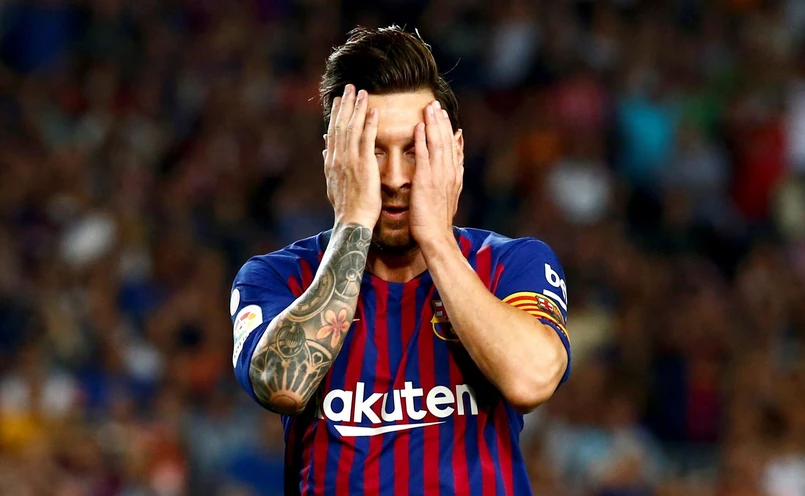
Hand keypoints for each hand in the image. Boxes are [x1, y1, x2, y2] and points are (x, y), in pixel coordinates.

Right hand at [324, 84, 380, 228]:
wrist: (352, 221)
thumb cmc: (347, 206)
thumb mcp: (332, 183)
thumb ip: (329, 163)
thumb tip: (325, 148)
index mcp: (332, 161)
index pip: (333, 132)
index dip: (336, 114)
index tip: (339, 99)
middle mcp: (338, 157)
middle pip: (341, 124)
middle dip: (346, 104)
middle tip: (350, 87)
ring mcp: (350, 160)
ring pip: (352, 128)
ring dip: (357, 108)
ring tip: (362, 92)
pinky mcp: (364, 165)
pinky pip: (367, 140)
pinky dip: (369, 124)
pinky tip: (373, 111)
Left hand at [409, 100, 462, 247]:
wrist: (436, 236)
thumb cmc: (437, 219)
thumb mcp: (449, 194)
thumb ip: (452, 174)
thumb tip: (453, 160)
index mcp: (454, 175)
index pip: (452, 146)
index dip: (447, 127)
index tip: (442, 112)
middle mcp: (449, 172)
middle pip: (446, 140)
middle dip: (441, 120)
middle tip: (435, 103)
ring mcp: (439, 175)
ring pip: (438, 143)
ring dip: (433, 124)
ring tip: (429, 107)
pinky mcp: (426, 180)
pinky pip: (424, 155)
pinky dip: (422, 139)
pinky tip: (418, 126)